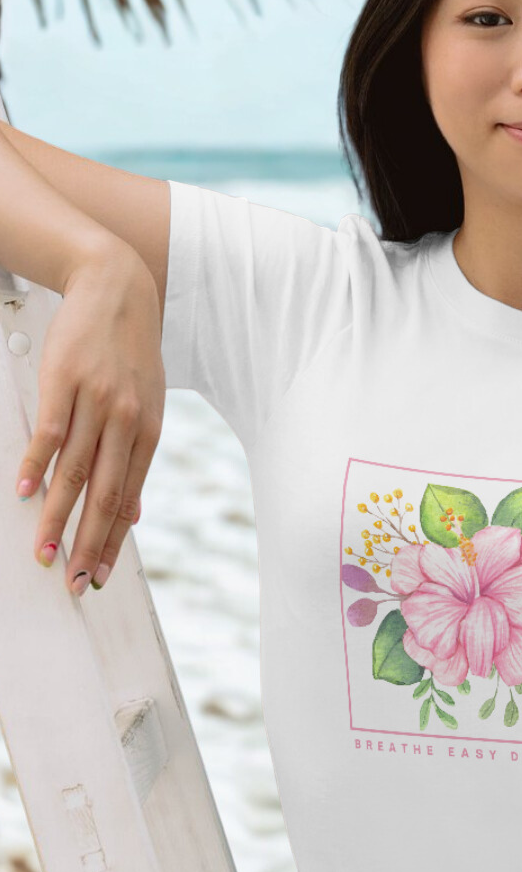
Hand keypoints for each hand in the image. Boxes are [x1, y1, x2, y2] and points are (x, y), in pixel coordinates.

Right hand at [16, 242, 165, 594]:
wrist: (117, 289)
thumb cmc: (130, 353)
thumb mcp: (149, 404)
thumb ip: (137, 459)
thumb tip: (135, 513)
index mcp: (149, 431)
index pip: (128, 498)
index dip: (111, 541)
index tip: (98, 575)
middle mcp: (127, 421)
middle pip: (105, 494)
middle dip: (88, 544)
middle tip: (73, 582)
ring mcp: (97, 402)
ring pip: (74, 472)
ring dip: (56, 517)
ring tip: (43, 551)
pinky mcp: (65, 381)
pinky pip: (50, 432)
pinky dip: (35, 465)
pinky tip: (22, 493)